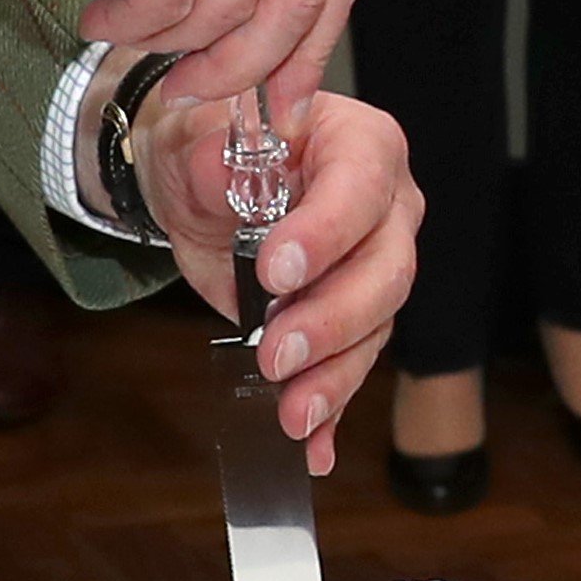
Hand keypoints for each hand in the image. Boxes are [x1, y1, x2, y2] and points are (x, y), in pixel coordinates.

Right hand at [0, 0, 361, 119]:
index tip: (286, 86)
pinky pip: (164, 8)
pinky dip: (127, 27)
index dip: (313, 37)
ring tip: (122, 28)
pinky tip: (97, 14)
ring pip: (226, 12)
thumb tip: (271, 11)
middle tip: (204, 90)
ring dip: (168, 41)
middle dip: (249, 64)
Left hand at [134, 86, 417, 475]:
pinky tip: (313, 446)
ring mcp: (375, 267)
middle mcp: (386, 208)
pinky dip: (332, 409)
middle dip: (330, 321)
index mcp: (360, 146)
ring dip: (332, 378)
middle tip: (276, 353)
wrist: (196, 181)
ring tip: (291, 413)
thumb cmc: (209, 144)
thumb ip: (211, 155)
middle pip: (385, 273)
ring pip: (374, 330)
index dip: (324, 233)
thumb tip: (220, 171)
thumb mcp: (195, 135)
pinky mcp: (352, 316)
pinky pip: (351, 365)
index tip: (275, 271)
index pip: (359, 189)